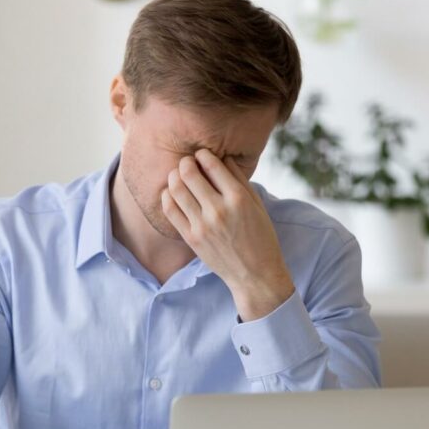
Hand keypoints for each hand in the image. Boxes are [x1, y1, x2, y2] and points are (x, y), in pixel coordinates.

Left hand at [161, 149, 294, 320]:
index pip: (211, 164)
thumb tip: (223, 157)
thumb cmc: (261, 237)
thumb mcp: (257, 205)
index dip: (202, 154)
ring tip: (178, 176)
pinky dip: (167, 196)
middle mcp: (218, 210)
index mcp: (238, 199)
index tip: (201, 154)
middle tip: (187, 163)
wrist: (255, 274)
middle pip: (189, 173)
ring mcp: (202, 225)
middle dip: (185, 162)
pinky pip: (170, 210)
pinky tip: (172, 193)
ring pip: (176, 189)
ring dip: (174, 176)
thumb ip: (240, 180)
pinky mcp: (191, 238)